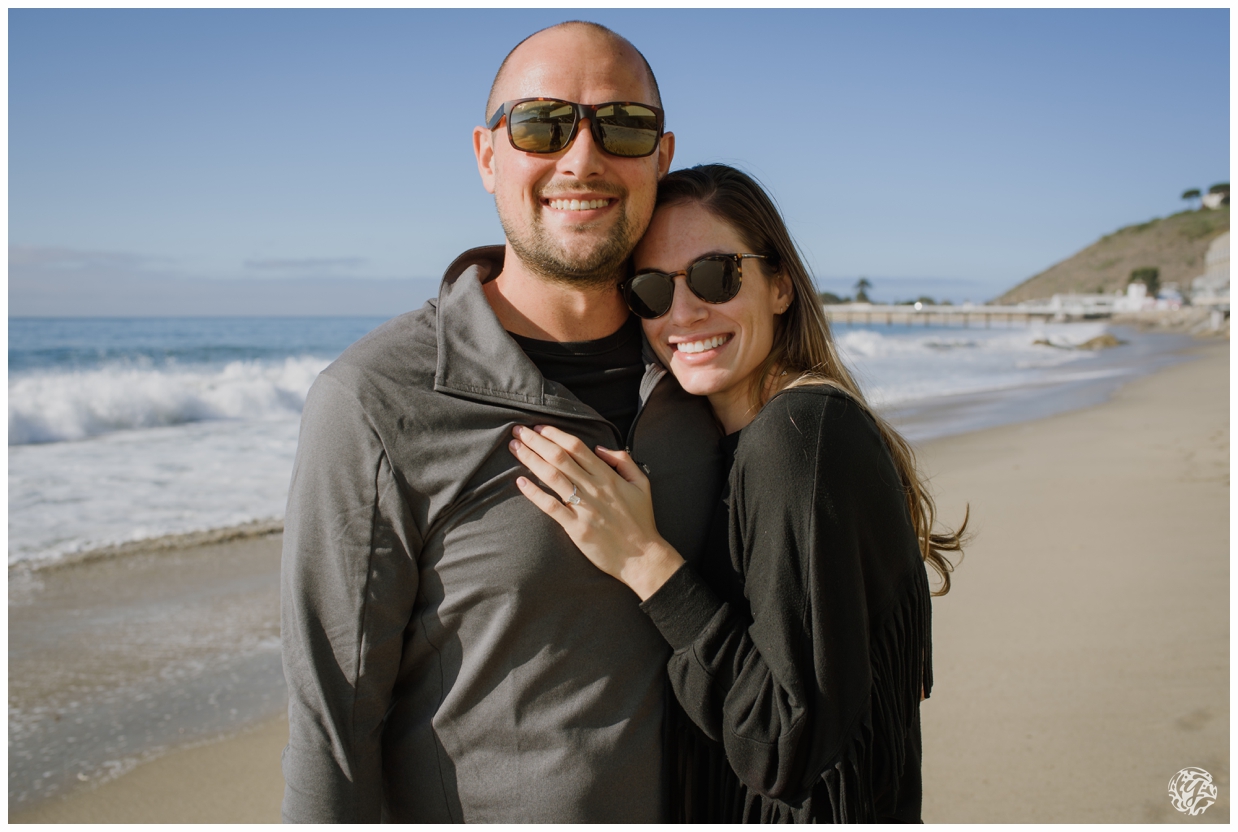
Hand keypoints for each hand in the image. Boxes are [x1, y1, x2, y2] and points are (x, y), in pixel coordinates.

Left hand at [509, 424, 683, 600]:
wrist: (642, 558)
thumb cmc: (641, 521)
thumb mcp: (642, 484)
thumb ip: (623, 461)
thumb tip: (599, 448)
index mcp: (608, 476)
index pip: (577, 448)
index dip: (555, 434)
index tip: (539, 427)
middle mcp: (594, 489)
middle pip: (559, 457)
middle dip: (536, 441)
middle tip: (518, 431)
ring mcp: (584, 508)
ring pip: (552, 477)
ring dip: (530, 460)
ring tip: (514, 448)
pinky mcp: (576, 528)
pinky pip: (551, 507)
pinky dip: (534, 493)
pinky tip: (520, 482)